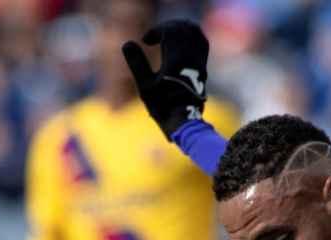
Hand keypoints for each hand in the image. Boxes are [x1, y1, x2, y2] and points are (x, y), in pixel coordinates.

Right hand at [121, 19, 208, 138]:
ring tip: (166, 36)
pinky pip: (201, 41)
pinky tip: (180, 44)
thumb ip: (136, 63)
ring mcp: (199, 61)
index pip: (169, 31)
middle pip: (182, 28)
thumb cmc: (162, 107)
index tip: (145, 41)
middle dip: (166, 28)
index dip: (156, 31)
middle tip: (154, 36)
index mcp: (176, 59)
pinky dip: (190, 36)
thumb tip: (127, 43)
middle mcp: (190, 57)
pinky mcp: (203, 66)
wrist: (185, 120)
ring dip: (179, 29)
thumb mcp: (144, 86)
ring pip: (194, 32)